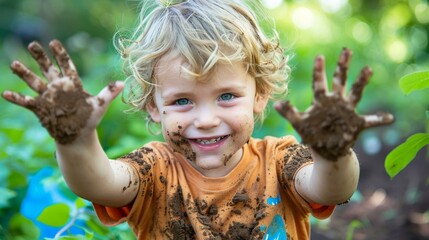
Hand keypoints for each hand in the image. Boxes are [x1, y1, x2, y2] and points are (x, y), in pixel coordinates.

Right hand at [2, 40, 123, 144]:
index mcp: (73, 84)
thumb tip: (122, 83)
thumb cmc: (90, 119)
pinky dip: (17, 98)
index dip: (60, 54)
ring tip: (14, 63)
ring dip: (24, 74)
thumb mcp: (100, 106)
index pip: (66, 66)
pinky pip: (26, 102)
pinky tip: (6, 93)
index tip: (53, 42)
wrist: (78, 136)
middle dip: (40, 57)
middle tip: (32, 44)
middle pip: (48, 69)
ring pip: (34, 82)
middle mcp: (59, 88)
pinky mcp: (41, 108)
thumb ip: (108, 93)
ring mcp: (48, 97)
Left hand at [275, 48, 393, 159]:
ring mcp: (347, 111)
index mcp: (321, 101)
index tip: (319, 57)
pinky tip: (390, 117)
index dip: (319, 71)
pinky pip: (370, 121)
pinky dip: (380, 119)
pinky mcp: (356, 124)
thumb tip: (276, 104)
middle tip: (346, 50)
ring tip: (368, 68)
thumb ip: (289, 113)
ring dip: (361, 82)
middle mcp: (336, 102)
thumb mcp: (299, 123)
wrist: (326, 151)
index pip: (319, 82)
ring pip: (356, 93)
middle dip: (342, 66)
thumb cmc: (313, 135)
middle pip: (340, 81)